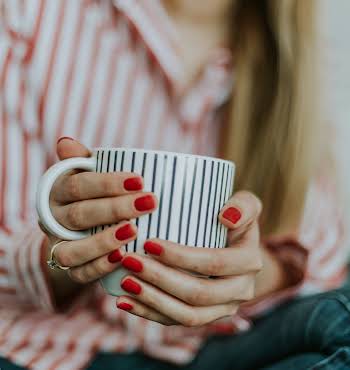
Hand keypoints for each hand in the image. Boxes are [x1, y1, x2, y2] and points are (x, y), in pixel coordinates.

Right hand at [43, 137, 157, 283]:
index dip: (107, 183)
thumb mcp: (88, 173)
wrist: (80, 226)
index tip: (140, 180)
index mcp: (57, 191)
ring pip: (72, 250)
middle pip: (79, 215)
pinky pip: (79, 273)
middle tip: (149, 202)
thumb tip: (66, 142)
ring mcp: (59, 246)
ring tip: (134, 231)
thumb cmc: (93, 193)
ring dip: (103, 241)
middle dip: (115, 209)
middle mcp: (53, 220)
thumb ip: (83, 160)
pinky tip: (122, 258)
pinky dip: (99, 267)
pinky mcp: (69, 269)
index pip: (78, 185)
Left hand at [115, 191, 262, 326]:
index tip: (149, 243)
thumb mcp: (246, 205)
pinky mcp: (205, 317)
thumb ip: (243, 205)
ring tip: (125, 283)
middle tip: (130, 261)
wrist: (235, 248)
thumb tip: (226, 216)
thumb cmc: (233, 220)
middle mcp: (240, 291)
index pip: (214, 263)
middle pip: (199, 294)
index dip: (181, 257)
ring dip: (153, 300)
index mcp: (249, 262)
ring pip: (188, 316)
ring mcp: (222, 308)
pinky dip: (149, 313)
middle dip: (161, 279)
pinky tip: (125, 301)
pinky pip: (177, 322)